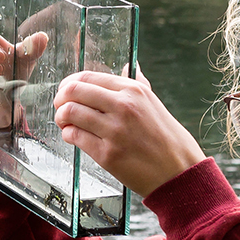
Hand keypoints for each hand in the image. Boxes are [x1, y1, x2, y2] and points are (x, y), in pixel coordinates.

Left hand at [53, 70, 204, 195]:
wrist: (179, 172)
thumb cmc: (168, 139)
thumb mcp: (154, 103)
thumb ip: (138, 83)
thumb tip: (128, 66)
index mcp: (133, 90)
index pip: (88, 77)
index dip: (69, 84)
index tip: (66, 91)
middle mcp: (123, 106)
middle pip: (73, 91)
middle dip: (60, 99)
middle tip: (60, 107)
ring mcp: (114, 130)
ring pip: (70, 113)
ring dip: (61, 118)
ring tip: (65, 123)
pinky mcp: (107, 154)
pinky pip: (75, 137)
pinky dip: (68, 135)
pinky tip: (73, 137)